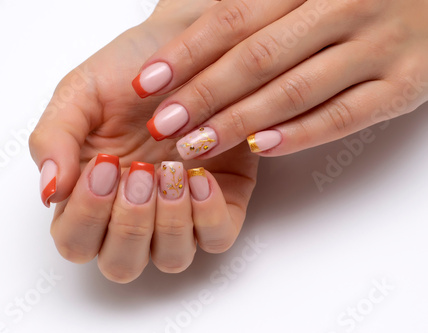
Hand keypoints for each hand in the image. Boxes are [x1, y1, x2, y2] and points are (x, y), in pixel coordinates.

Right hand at [29, 0, 258, 282]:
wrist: (184, 46)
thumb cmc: (128, 71)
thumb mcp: (79, 94)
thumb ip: (54, 139)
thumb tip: (50, 191)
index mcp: (90, 195)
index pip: (75, 242)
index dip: (87, 215)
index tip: (105, 164)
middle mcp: (133, 213)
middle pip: (122, 264)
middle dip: (129, 223)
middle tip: (139, 170)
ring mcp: (178, 213)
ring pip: (171, 259)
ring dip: (168, 222)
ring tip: (170, 170)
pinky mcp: (220, 202)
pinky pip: (217, 238)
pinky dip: (208, 216)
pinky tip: (199, 175)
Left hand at [133, 0, 427, 158]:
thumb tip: (187, 18)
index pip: (234, 17)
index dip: (186, 52)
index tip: (147, 82)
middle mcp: (345, 5)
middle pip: (257, 58)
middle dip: (203, 95)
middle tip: (162, 124)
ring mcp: (379, 46)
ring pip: (294, 91)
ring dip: (239, 122)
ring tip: (195, 145)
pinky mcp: (406, 85)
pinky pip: (344, 115)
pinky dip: (299, 133)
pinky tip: (259, 148)